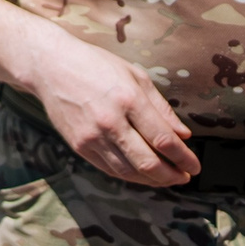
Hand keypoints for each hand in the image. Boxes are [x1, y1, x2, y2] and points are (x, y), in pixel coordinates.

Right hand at [29, 30, 198, 186]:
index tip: (195, 165)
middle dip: (172, 175)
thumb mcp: (135, 76)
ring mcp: (92, 136)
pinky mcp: (79, 144)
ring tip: (167, 178)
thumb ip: (161, 108)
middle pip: (148, 162)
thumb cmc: (94, 65)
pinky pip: (109, 168)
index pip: (164, 140)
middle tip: (185, 177)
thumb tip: (183, 135)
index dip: (185, 157)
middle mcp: (110, 121)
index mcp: (129, 99)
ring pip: (129, 171)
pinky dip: (130, 176)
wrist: (50, 66)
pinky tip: (142, 174)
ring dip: (153, 180)